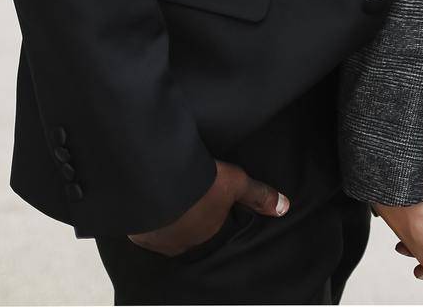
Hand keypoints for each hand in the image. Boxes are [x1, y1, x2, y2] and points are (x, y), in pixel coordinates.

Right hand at [128, 160, 288, 256]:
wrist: (157, 179)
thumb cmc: (199, 183)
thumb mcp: (235, 183)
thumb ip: (258, 195)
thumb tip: (284, 208)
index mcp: (206, 236)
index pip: (213, 231)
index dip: (213, 217)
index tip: (210, 204)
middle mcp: (182, 244)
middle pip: (189, 233)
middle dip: (190, 218)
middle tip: (190, 198)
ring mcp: (157, 239)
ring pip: (167, 230)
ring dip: (170, 217)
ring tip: (170, 196)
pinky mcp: (138, 230)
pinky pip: (145, 226)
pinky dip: (150, 215)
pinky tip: (151, 199)